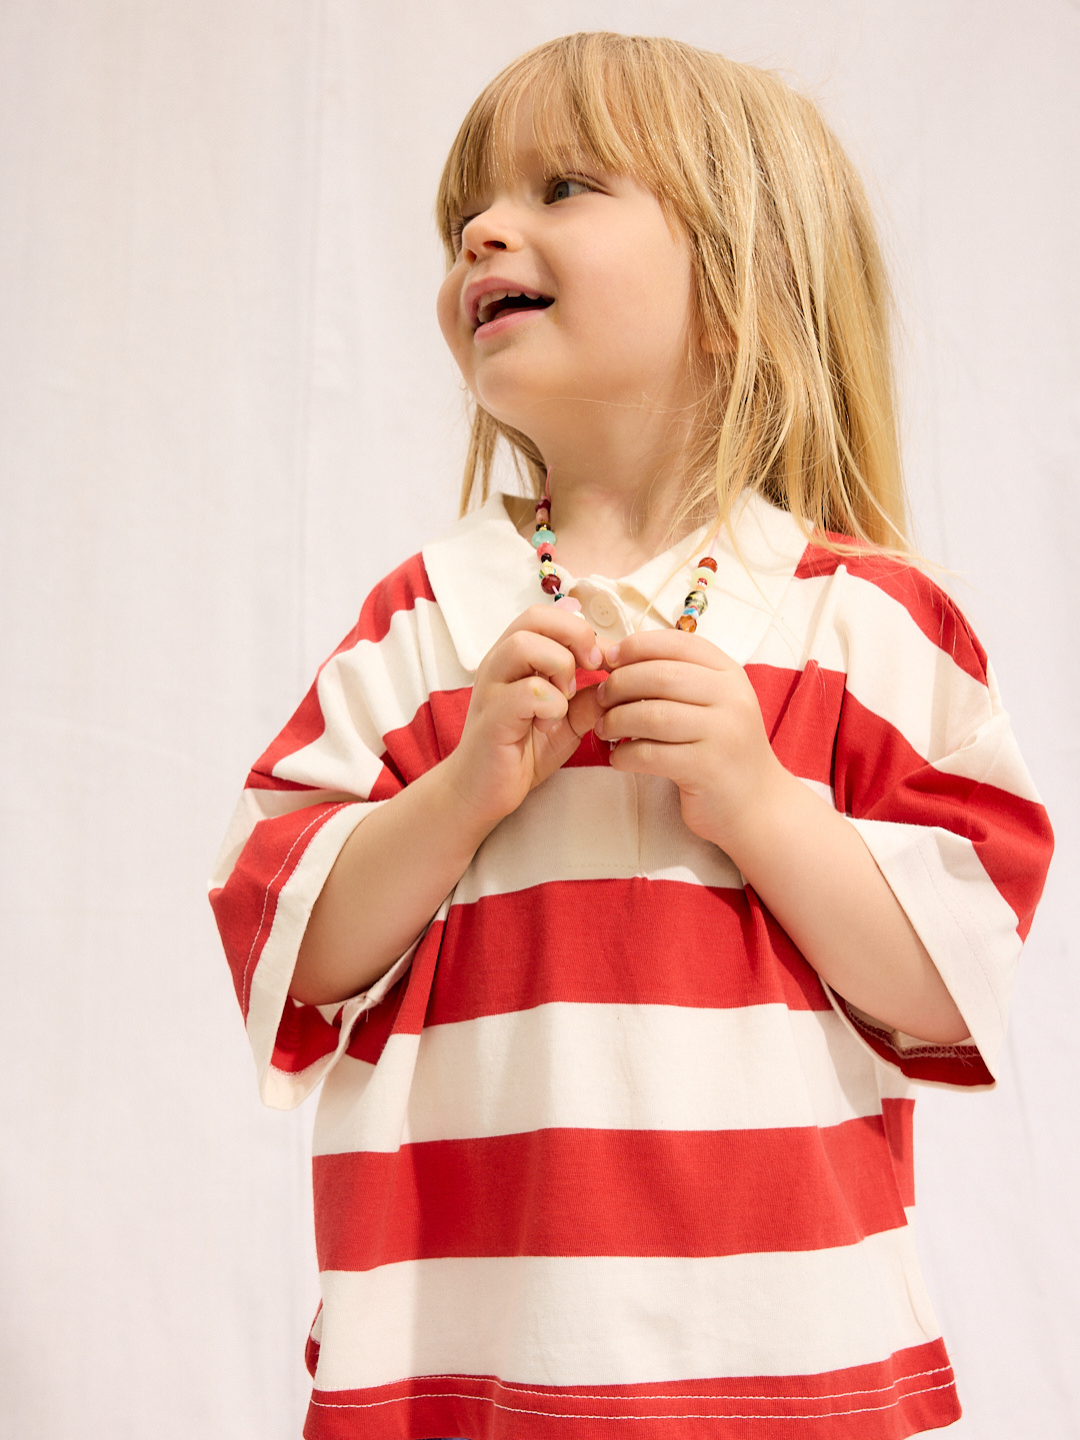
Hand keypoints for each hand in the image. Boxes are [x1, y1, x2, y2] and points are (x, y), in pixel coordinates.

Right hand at [444, 605, 605, 831]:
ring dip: (560, 668)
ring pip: (525, 645)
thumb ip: (588, 695)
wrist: (483, 792)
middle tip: (592, 669)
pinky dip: (551, 705)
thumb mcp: (566, 719)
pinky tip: (549, 724)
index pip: (548, 614)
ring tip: (566, 699)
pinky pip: (526, 692)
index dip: (583, 631)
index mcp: (515, 657)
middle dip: (575, 637)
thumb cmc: (521, 750)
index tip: (604, 661)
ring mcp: (491, 688)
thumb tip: (619, 676)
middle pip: (535, 617)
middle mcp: (498, 663)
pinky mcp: (492, 718)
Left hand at [593, 630, 784, 855]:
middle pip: (660, 676)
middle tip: (600, 698)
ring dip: (616, 720)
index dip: (636, 647)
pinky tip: (618, 758)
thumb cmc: (720, 747)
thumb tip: (608, 650)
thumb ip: (667, 674)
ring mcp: (723, 734)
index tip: (609, 660)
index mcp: (730, 674)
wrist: (757, 803)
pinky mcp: (707, 769)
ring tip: (603, 728)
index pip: (677, 643)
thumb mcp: (707, 702)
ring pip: (652, 715)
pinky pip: (651, 754)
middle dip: (619, 684)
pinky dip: (625, 755)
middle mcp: (732, 699)